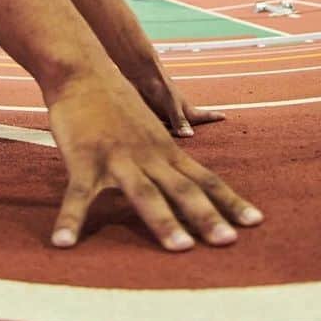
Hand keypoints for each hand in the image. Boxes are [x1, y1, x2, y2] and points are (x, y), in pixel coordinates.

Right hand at [46, 74, 261, 250]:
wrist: (82, 70)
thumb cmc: (114, 100)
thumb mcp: (148, 129)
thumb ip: (164, 155)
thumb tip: (179, 177)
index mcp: (165, 150)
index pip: (205, 178)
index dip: (230, 201)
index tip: (256, 222)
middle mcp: (149, 155)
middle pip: (183, 189)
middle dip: (208, 217)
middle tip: (229, 243)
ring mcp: (118, 157)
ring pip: (145, 193)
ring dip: (164, 222)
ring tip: (180, 250)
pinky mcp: (84, 159)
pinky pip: (78, 195)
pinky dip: (71, 220)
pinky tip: (63, 243)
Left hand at [133, 67, 225, 138]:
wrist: (143, 76)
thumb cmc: (160, 88)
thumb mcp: (171, 104)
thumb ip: (179, 120)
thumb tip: (189, 135)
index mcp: (186, 109)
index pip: (203, 115)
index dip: (213, 116)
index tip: (224, 116)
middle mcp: (179, 113)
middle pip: (192, 123)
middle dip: (200, 127)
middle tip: (211, 132)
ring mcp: (168, 114)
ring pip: (177, 126)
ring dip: (182, 132)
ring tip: (190, 138)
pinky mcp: (156, 115)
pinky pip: (164, 126)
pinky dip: (166, 132)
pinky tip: (162, 138)